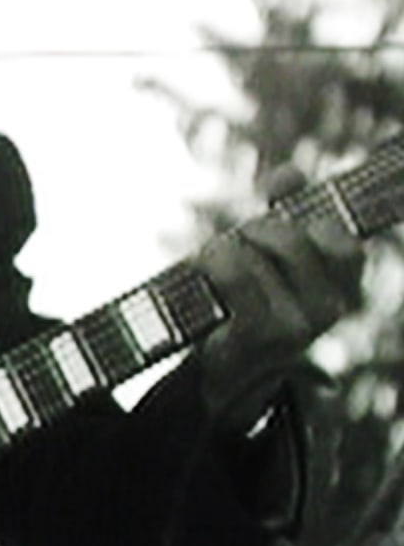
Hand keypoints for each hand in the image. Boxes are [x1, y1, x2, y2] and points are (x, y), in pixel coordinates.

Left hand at [194, 168, 364, 433]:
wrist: (224, 371)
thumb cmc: (251, 303)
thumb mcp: (274, 257)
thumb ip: (288, 210)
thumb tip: (292, 174)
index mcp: (344, 288)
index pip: (341, 237)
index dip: (302, 204)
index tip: (270, 195)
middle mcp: (332, 308)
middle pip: (289, 235)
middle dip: (252, 229)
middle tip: (233, 242)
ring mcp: (301, 324)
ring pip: (255, 251)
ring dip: (223, 249)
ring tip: (212, 265)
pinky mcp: (264, 333)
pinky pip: (234, 271)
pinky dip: (210, 262)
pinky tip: (201, 271)